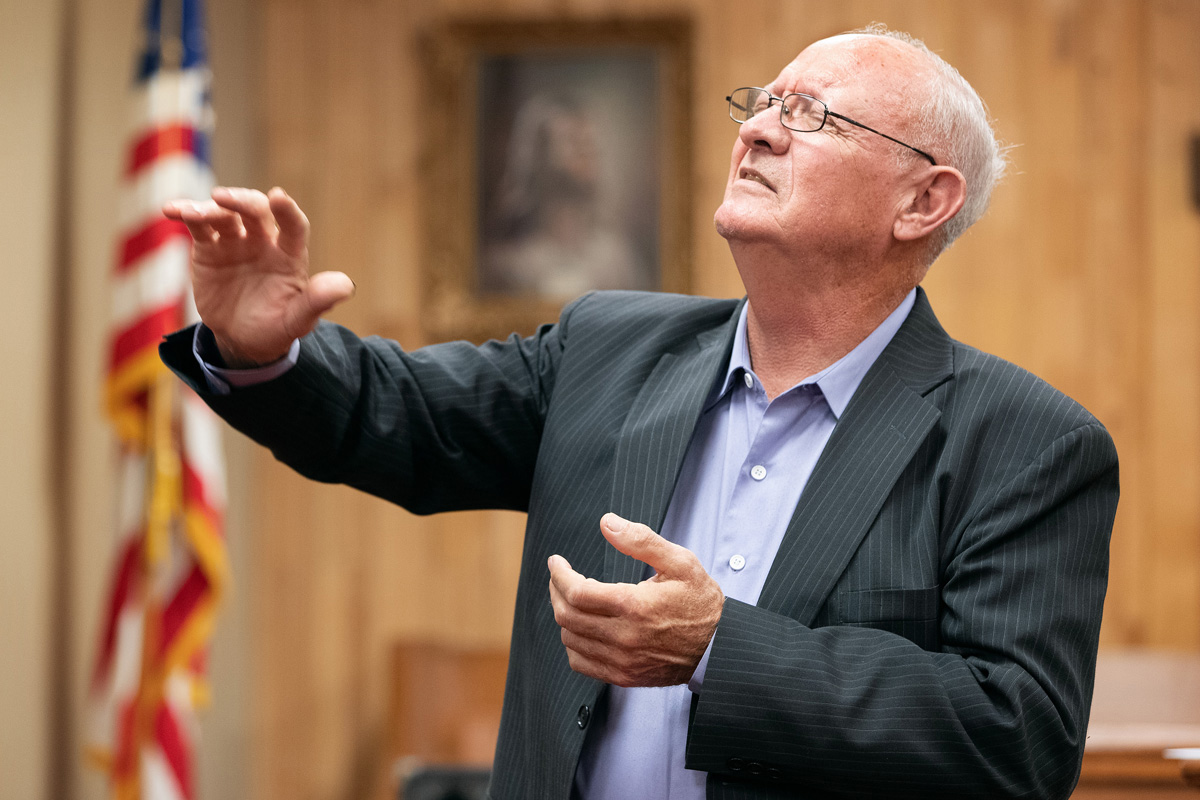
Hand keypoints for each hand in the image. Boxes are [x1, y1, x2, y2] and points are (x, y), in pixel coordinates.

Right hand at [163, 186, 354, 365]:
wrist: (242, 339)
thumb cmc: (276, 327)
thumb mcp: (297, 320)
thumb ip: (317, 301)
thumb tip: (346, 285)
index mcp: (290, 255)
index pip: (293, 226)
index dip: (288, 211)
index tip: (279, 197)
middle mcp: (264, 241)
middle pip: (255, 210)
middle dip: (241, 201)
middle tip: (223, 198)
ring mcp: (236, 242)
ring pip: (224, 214)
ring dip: (207, 209)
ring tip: (191, 215)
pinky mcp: (209, 247)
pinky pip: (198, 225)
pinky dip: (185, 214)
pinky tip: (171, 210)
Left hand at [548, 513, 723, 687]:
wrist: (719, 646)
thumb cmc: (700, 603)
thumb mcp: (680, 562)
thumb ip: (641, 540)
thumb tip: (607, 523)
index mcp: (634, 606)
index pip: (577, 592)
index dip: (560, 575)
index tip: (556, 563)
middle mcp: (624, 637)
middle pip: (567, 615)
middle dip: (557, 591)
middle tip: (560, 577)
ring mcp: (622, 660)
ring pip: (570, 638)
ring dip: (564, 615)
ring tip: (572, 599)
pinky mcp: (623, 676)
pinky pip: (580, 663)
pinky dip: (572, 643)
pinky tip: (581, 628)